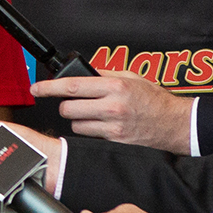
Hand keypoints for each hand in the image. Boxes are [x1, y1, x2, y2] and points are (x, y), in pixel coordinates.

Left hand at [31, 71, 191, 153]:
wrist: (175, 123)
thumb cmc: (154, 99)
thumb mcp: (131, 77)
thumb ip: (105, 75)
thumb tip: (82, 73)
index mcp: (115, 86)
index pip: (72, 86)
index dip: (49, 87)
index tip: (37, 89)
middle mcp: (112, 106)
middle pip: (68, 108)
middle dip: (66, 105)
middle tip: (74, 102)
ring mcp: (113, 125)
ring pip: (75, 124)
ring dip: (78, 119)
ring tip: (93, 113)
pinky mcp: (114, 139)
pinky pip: (88, 134)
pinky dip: (89, 129)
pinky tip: (101, 124)